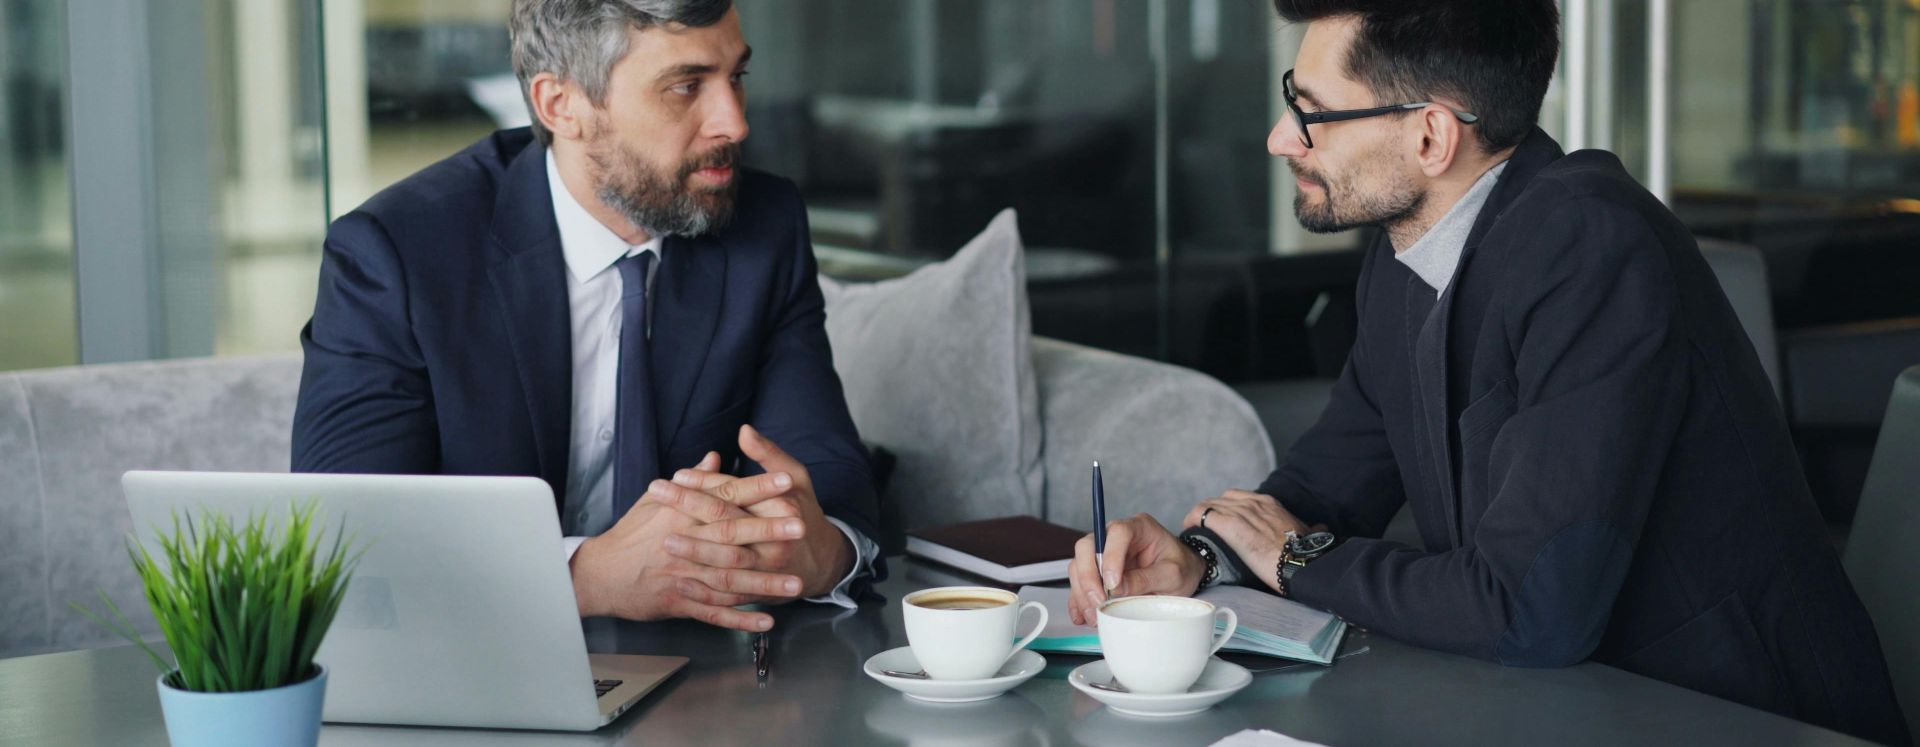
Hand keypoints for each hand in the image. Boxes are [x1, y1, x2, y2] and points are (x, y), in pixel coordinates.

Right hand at [569, 451, 797, 630]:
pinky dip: (740, 618)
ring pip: (729, 578)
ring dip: (764, 582)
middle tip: (802, 527)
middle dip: (769, 531)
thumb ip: (692, 481)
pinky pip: (714, 612)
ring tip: (795, 583)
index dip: (757, 488)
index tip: (787, 481)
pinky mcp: (678, 602)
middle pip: (732, 534)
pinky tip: (766, 620)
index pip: (725, 495)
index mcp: (681, 512)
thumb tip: (716, 456)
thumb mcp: (656, 500)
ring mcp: (682, 574)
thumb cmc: (630, 534)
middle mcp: (684, 541)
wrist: (599, 573)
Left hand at [659, 425, 853, 598]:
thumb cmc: (802, 512)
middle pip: (726, 523)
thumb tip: (744, 430)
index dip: (705, 482)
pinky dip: (705, 592)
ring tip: (664, 540)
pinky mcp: (761, 592)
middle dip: (689, 509)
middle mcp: (775, 539)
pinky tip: (681, 583)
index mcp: (782, 507)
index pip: (736, 491)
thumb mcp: (796, 478)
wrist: (823, 562)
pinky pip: (730, 595)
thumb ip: (769, 455)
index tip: (677, 475)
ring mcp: (768, 570)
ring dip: (694, 552)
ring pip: (726, 562)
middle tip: (655, 496)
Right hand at [1066, 513, 1204, 625]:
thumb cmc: (1182, 567)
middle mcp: (1115, 536)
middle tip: (1098, 602)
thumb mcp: (1172, 575)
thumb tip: (1116, 590)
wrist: (1184, 574)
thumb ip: (1146, 579)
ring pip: (1079, 565)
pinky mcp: (1098, 571)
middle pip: (1087, 547)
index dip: (1110, 557)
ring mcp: (1104, 553)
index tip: (1112, 584)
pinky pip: (1080, 582)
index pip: (1117, 533)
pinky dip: (1079, 600)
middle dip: (1088, 577)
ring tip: (1093, 616)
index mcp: (1139, 527)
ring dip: (1082, 592)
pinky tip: (1082, 616)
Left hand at [1181, 490, 1312, 594]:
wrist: (1302, 562)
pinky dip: (1192, 522)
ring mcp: (1242, 512)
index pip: (1237, 497)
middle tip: (1202, 529)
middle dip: (1209, 513)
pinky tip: (1190, 533)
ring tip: (1193, 532)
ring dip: (1198, 518)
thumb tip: (1321, 527)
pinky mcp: (1232, 525)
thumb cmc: (1306, 552)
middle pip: (1220, 499)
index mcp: (1268, 503)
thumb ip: (1310, 528)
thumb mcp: (1309, 533)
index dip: (1225, 510)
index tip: (1220, 523)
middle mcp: (1254, 502)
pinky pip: (1202, 515)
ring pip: (1208, 504)